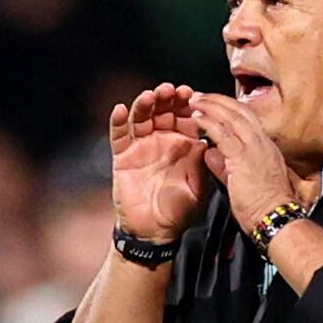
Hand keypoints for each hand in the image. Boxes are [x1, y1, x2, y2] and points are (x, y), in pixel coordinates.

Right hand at [110, 85, 209, 244]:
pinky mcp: (123, 156)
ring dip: (145, 104)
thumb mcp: (197, 188)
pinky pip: (119, 135)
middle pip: (163, 110)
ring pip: (141, 117)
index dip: (187, 104)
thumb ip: (200, 165)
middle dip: (167, 98)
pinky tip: (120, 110)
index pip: (185, 116)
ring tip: (149, 97)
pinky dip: (117, 121)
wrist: (154, 232)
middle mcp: (162, 140)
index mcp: (183, 145)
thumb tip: (204, 141)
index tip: (191, 94)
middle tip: (170, 90)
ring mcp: (141, 146)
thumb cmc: (179, 212)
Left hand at [187, 94, 296, 236]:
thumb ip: (227, 167)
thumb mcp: (245, 183)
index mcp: (265, 148)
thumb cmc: (265, 207)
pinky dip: (208, 121)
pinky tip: (197, 116)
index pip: (246, 119)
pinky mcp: (243, 157)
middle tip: (200, 96)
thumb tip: (211, 154)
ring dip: (211, 105)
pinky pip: (223, 133)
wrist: (276, 218)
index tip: (214, 106)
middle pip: (239, 111)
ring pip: (231, 116)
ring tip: (195, 100)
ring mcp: (254, 148)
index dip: (229, 110)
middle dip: (218, 100)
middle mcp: (262, 143)